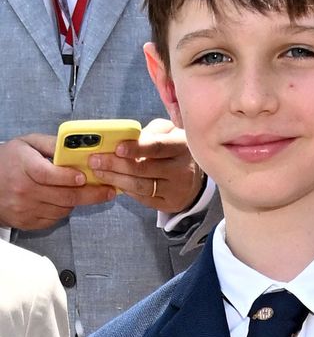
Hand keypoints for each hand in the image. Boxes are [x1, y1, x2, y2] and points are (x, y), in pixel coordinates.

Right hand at [0, 135, 114, 229]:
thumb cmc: (10, 161)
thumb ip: (53, 144)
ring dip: (76, 200)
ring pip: (63, 208)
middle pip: (64, 196)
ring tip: (81, 191)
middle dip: (92, 194)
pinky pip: (55, 218)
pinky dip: (63, 209)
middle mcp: (23, 190)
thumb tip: (78, 146)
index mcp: (23, 167)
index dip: (69, 177)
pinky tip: (62, 199)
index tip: (84, 176)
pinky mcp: (27, 222)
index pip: (48, 174)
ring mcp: (24, 209)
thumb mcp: (27, 144)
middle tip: (109, 191)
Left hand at [88, 118, 203, 212]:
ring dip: (116, 179)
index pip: (158, 148)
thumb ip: (150, 132)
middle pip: (144, 169)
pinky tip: (115, 183)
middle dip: (116, 164)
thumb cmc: (175, 150)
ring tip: (99, 172)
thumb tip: (127, 138)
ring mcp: (177, 189)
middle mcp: (182, 169)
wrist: (195, 177)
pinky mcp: (170, 204)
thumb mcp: (169, 132)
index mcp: (182, 146)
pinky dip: (126, 190)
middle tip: (95, 160)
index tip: (116, 148)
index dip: (136, 148)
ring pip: (141, 186)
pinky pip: (143, 199)